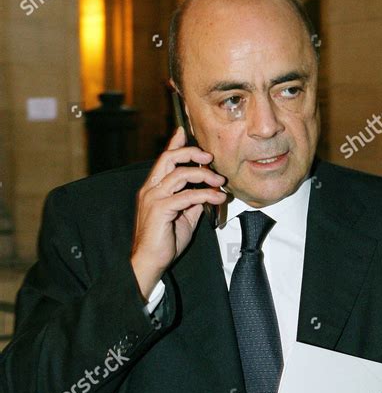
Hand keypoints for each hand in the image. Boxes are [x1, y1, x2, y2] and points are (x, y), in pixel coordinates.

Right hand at [131, 126, 226, 299]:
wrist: (151, 261)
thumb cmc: (164, 241)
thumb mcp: (183, 217)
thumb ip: (192, 201)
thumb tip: (206, 192)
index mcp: (153, 188)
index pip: (164, 159)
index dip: (174, 143)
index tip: (183, 131)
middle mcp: (150, 189)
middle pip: (169, 159)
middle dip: (191, 153)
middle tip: (209, 157)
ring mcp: (153, 198)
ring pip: (180, 174)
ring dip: (204, 176)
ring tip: (219, 183)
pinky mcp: (160, 210)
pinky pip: (186, 196)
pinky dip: (204, 195)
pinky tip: (216, 198)